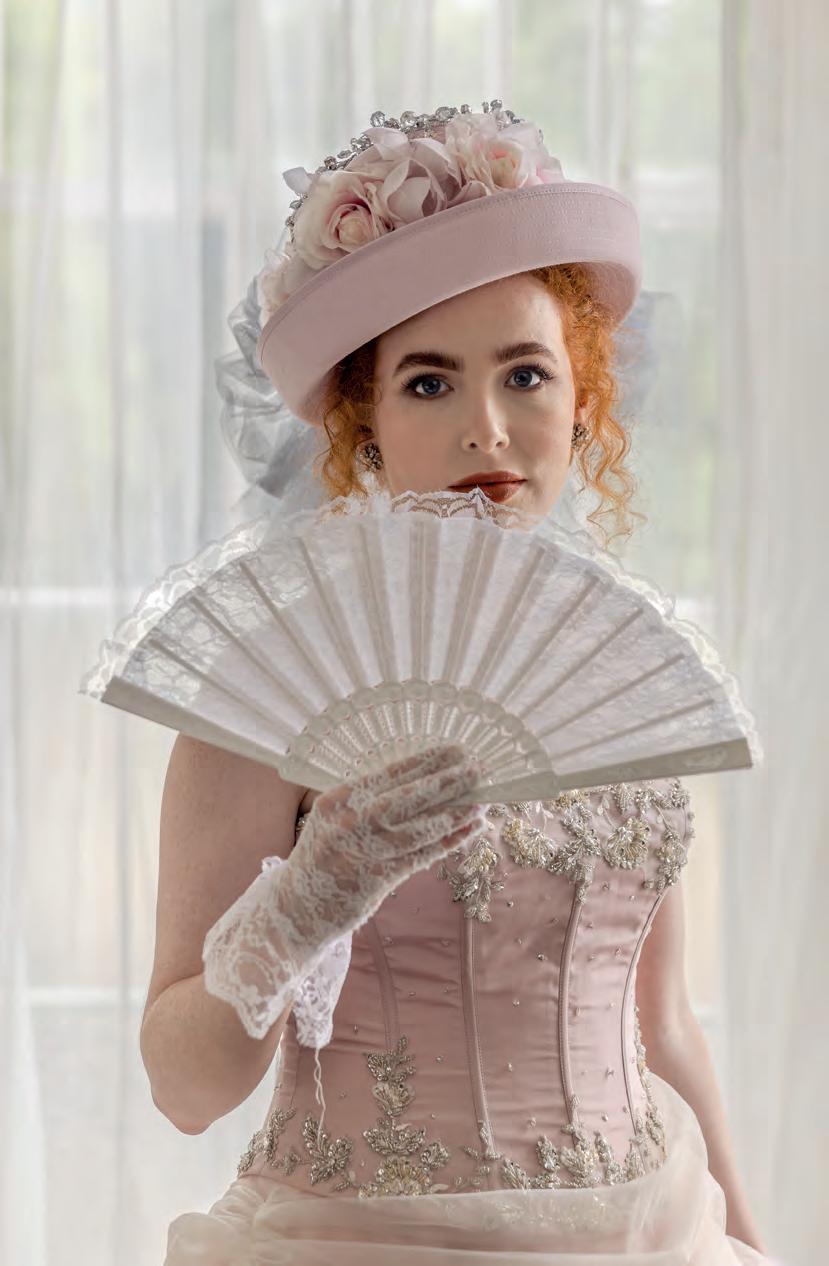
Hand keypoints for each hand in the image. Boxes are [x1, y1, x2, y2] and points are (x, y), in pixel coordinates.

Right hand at [202, 743, 485, 1038]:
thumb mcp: (333, 819)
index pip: (391, 773)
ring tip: (483, 801)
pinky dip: (450, 841)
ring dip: (457, 814)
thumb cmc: (322, 857)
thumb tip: (422, 778)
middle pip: (410, 797)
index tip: (456, 750)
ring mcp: (364, 852)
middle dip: (448, 781)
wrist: (296, 909)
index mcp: (339, 799)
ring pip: (422, 828)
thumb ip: (366, 800)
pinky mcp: (378, 880)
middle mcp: (350, 822)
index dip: (427, 761)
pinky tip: (471, 831)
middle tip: (479, 769)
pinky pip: (423, 856)